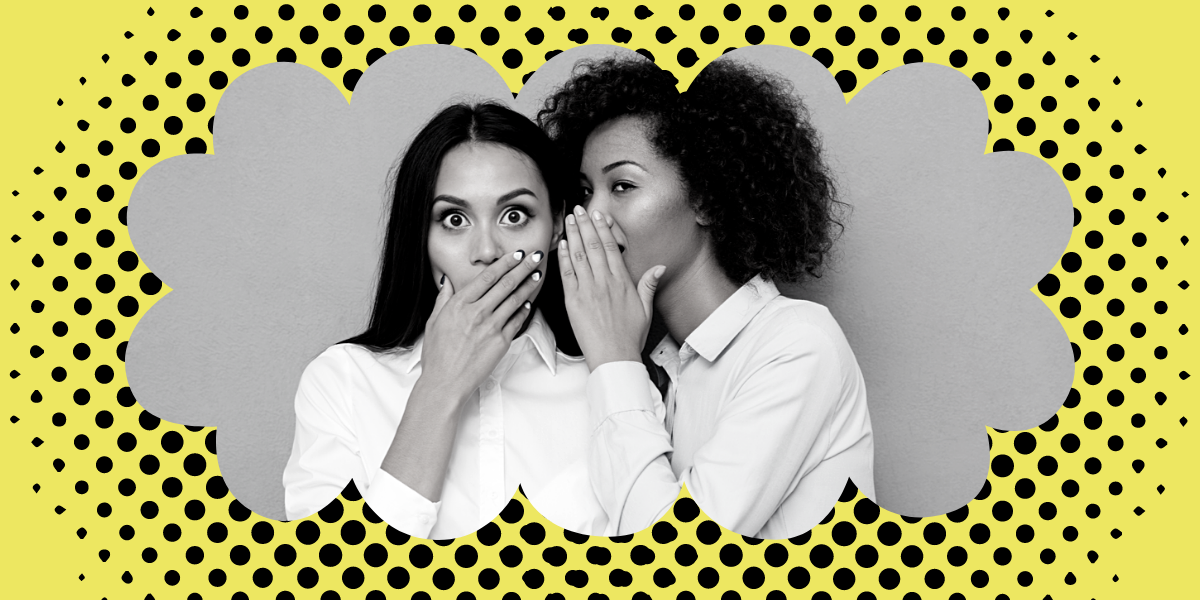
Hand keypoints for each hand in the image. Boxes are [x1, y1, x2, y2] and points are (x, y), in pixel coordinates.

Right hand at [419, 248, 546, 398]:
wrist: (445, 382)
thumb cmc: (437, 354)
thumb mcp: (434, 321)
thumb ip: (444, 299)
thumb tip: (447, 282)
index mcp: (460, 304)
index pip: (488, 276)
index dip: (505, 263)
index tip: (516, 254)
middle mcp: (477, 312)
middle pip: (506, 284)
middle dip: (524, 267)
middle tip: (535, 256)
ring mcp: (491, 327)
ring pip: (515, 299)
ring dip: (529, 285)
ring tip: (538, 274)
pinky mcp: (501, 342)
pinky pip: (517, 321)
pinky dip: (525, 309)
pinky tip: (530, 302)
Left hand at [559, 204, 664, 370]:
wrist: (614, 356)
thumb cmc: (629, 336)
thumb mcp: (645, 309)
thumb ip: (648, 284)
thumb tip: (659, 267)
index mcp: (622, 282)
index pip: (611, 248)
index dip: (603, 229)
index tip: (598, 216)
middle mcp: (604, 282)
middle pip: (593, 247)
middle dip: (585, 226)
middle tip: (579, 210)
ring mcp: (587, 290)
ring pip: (578, 256)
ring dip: (573, 235)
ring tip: (569, 221)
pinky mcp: (573, 301)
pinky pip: (567, 274)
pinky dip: (564, 257)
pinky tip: (561, 245)